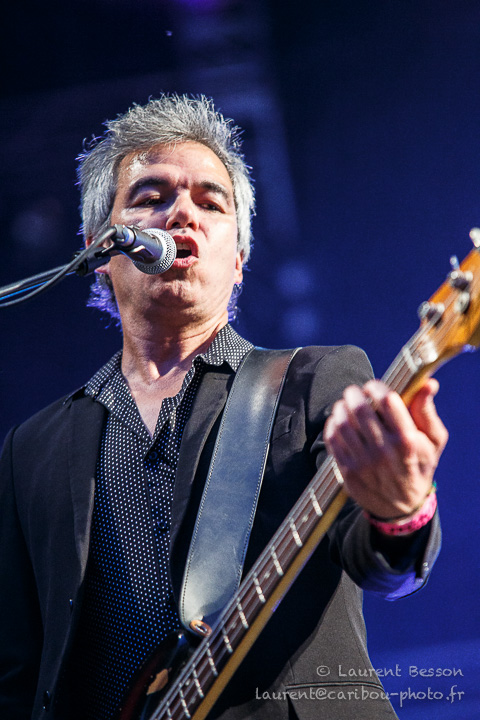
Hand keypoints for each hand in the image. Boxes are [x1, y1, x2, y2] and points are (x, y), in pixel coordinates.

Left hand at [324, 379, 447, 518]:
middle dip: (355, 394)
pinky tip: (338, 420)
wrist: (400, 506)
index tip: (373, 386)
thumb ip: (427, 411)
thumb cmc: (418, 465)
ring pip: (343, 423)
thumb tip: (428, 383)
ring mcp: (364, 463)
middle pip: (361, 410)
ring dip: (341, 407)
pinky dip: (332, 424)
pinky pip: (332, 439)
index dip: (376, 388)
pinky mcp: (347, 471)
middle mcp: (384, 452)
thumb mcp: (432, 442)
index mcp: (407, 442)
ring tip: (345, 404)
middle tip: (355, 392)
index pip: (388, 402)